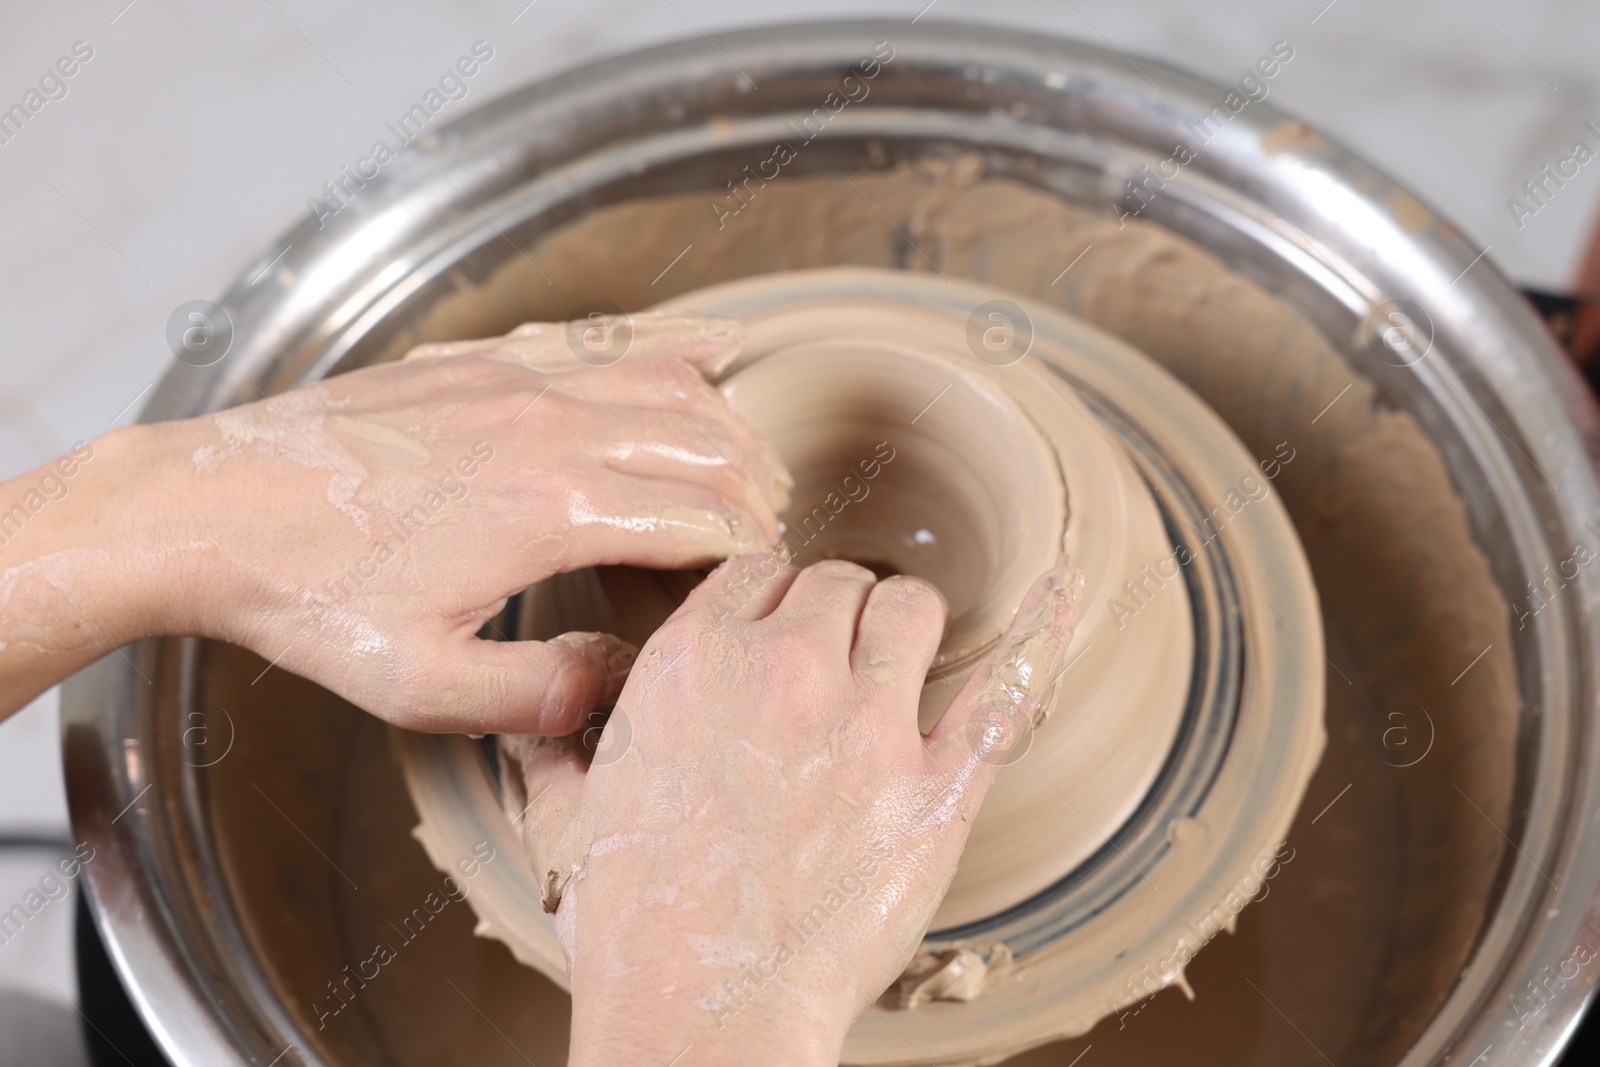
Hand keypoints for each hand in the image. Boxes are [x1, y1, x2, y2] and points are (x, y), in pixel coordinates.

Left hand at [0, 312, 790, 731]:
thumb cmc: (310, 598)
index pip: (703, 517)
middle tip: (762, 533)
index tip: (757, 579)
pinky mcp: (485, 363)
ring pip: (668, 382)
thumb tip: (623, 679)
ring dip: (725, 424)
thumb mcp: (421, 686)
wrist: (211, 507)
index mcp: (554, 509)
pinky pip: (606, 339)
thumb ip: (538, 696)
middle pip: (705, 442)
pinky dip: (672, 345)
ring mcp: (518, 382)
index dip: (749, 550)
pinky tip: (709, 347)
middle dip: (754, 489)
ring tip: (749, 463)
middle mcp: (552, 428)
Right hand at [510, 555, 1075, 1065]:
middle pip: (835, 581)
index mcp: (693, 661)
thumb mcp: (564, 815)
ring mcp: (867, 726)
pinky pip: (1005, 691)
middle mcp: (783, 670)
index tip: (773, 630)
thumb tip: (548, 713)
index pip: (754, 568)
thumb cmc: (630, 924)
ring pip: (910, 608)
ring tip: (898, 659)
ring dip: (903, 624)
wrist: (700, 1014)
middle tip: (831, 658)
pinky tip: (1059, 605)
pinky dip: (1037, 640)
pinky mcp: (935, 790)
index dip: (766, 598)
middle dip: (833, 611)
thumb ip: (557, 740)